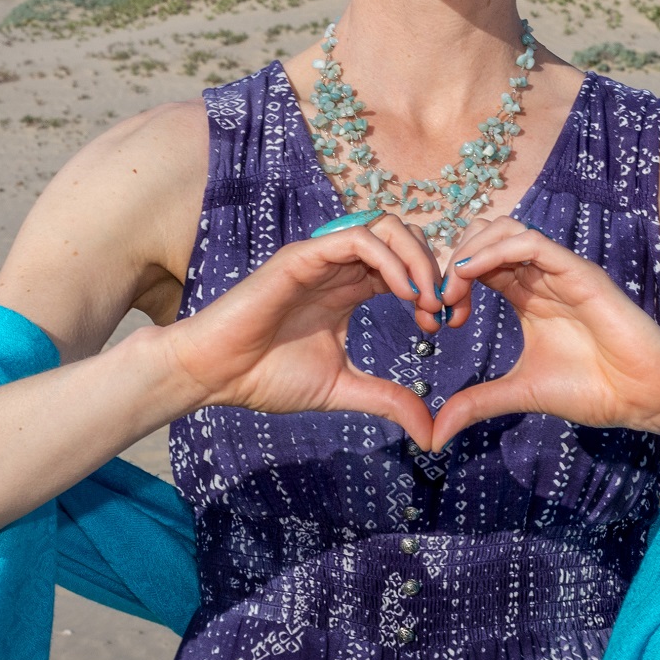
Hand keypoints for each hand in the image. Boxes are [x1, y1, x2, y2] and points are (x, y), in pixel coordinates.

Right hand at [156, 216, 441, 448]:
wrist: (216, 375)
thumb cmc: (267, 377)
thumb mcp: (343, 389)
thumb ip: (388, 399)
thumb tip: (432, 432)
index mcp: (350, 288)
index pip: (405, 265)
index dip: (432, 287)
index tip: (443, 325)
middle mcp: (339, 266)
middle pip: (403, 236)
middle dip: (433, 267)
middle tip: (442, 309)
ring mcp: (321, 257)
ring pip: (385, 227)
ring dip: (417, 259)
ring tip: (427, 300)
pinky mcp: (303, 256)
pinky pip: (357, 239)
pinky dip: (390, 260)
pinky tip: (404, 295)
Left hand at [430, 217, 659, 449]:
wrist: (644, 397)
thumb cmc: (592, 389)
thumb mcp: (520, 392)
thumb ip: (477, 403)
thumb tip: (434, 434)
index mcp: (525, 294)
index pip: (477, 264)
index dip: (449, 281)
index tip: (436, 318)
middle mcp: (540, 275)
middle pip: (485, 236)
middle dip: (452, 259)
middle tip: (439, 300)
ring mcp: (559, 270)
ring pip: (505, 229)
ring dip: (469, 251)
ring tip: (452, 288)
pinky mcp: (578, 271)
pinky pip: (532, 243)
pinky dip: (495, 249)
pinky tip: (471, 273)